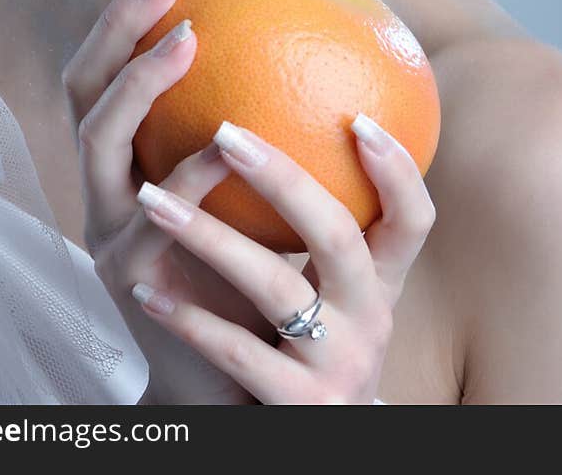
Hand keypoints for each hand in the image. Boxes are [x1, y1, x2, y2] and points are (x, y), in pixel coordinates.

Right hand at [61, 0, 277, 404]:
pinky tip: (227, 145)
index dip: (129, 12)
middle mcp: (104, 186)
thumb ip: (284, 124)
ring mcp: (107, 231)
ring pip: (97, 145)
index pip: (111, 69)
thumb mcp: (268, 190)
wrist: (238, 377)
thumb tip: (351, 35)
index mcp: (131, 159)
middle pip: (83, 89)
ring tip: (187, 44)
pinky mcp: (132, 280)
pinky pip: (151, 222)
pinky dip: (188, 178)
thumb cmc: (259, 269)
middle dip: (117, 24)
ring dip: (137, 86)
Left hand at [132, 115, 437, 404]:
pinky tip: (148, 292)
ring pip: (276, 288)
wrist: (297, 444)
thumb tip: (283, 121)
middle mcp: (371, 321)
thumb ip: (319, 227)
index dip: (397, 172)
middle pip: (338, 237)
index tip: (359, 118)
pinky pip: (237, 353)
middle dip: (283, 180)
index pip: (413, 221)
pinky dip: (191, 320)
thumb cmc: (307, 349)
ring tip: (150, 200)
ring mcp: (336, 366)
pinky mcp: (297, 407)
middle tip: (225, 132)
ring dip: (209, 237)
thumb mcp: (333, 296)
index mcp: (380, 285)